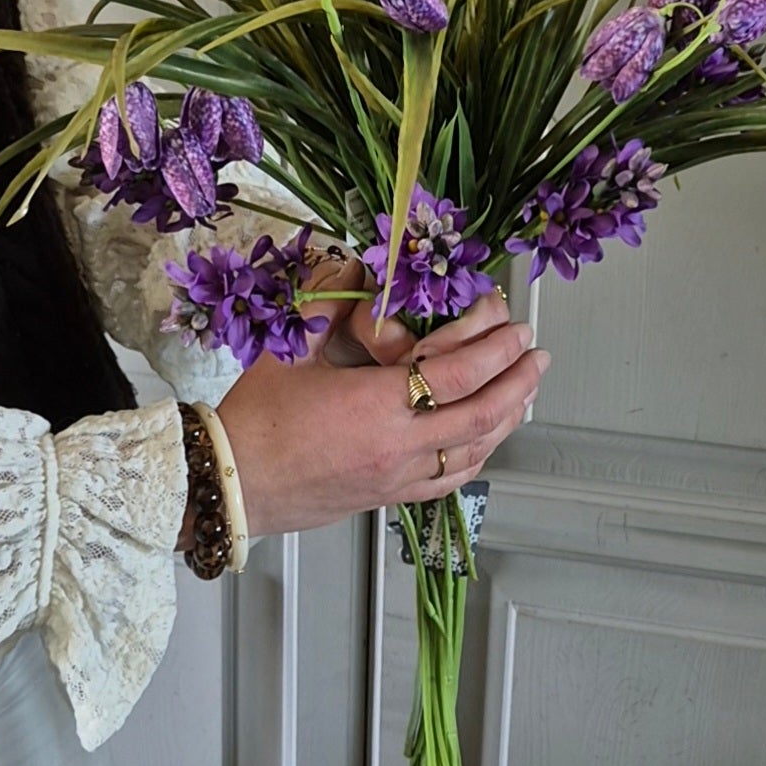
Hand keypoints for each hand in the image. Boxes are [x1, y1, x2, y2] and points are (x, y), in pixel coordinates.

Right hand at [215, 257, 549, 537]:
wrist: (230, 483)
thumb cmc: (254, 424)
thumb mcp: (293, 350)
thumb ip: (330, 305)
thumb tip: (354, 270)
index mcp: (378, 405)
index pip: (459, 370)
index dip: (494, 343)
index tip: (508, 321)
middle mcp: (398, 445)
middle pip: (483, 411)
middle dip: (518, 378)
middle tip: (534, 353)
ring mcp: (398, 476)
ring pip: (476, 449)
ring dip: (508, 416)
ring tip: (526, 390)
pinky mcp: (390, 496)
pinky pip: (451, 478)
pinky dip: (480, 453)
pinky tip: (488, 439)